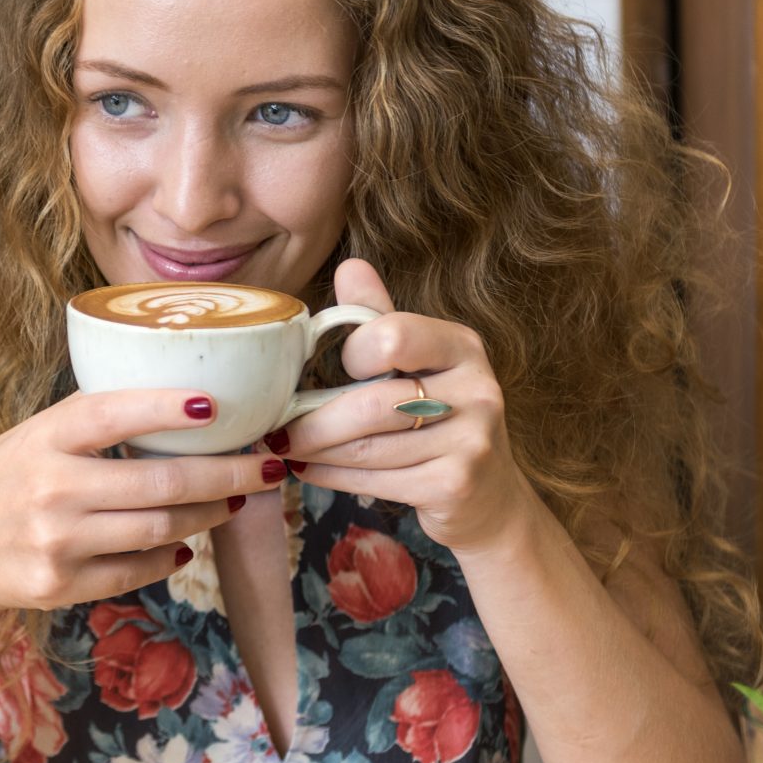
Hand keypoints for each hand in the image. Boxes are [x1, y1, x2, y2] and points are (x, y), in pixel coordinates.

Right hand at [0, 387, 286, 628]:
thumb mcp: (27, 439)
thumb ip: (86, 425)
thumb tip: (177, 405)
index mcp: (40, 441)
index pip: (110, 414)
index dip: (164, 407)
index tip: (215, 404)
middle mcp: (48, 489)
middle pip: (160, 481)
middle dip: (226, 473)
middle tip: (266, 464)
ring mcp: (56, 542)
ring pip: (160, 527)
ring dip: (209, 513)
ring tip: (235, 500)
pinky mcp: (62, 584)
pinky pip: (139, 569)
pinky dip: (170, 555)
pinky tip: (185, 542)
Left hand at [273, 258, 539, 551]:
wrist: (488, 495)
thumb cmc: (436, 418)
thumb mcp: (417, 362)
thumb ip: (380, 317)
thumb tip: (349, 267)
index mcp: (461, 346)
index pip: (392, 336)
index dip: (351, 353)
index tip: (328, 369)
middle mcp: (477, 390)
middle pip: (371, 403)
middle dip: (311, 420)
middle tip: (275, 428)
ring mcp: (472, 441)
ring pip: (366, 447)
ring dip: (313, 451)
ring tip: (284, 448)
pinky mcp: (455, 485)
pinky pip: (372, 480)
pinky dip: (328, 476)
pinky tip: (308, 471)